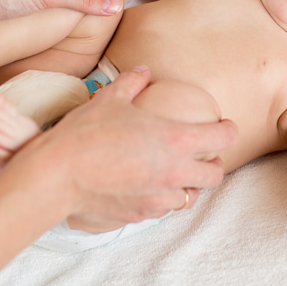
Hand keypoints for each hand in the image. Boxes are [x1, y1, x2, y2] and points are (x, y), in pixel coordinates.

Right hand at [0, 66, 237, 225]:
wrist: (57, 175)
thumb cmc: (86, 133)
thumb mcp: (110, 99)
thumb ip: (133, 82)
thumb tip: (143, 71)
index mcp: (177, 139)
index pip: (224, 137)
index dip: (228, 129)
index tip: (223, 125)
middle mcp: (176, 171)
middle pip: (216, 174)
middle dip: (213, 163)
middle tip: (201, 153)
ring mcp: (160, 198)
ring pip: (190, 196)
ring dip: (186, 184)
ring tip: (172, 172)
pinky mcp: (142, 214)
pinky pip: (162, 209)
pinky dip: (161, 198)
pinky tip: (146, 186)